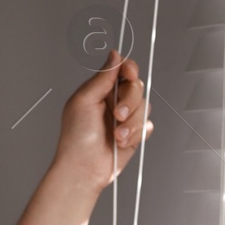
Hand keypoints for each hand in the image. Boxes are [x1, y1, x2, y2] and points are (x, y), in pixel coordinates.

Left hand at [54, 50, 154, 194]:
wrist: (84, 168)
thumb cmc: (76, 138)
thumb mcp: (84, 100)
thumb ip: (103, 77)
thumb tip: (114, 55)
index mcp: (101, 90)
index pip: (122, 70)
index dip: (129, 69)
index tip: (129, 73)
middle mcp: (114, 102)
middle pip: (137, 88)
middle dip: (129, 102)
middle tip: (116, 115)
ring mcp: (125, 118)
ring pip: (145, 108)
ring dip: (131, 123)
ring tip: (116, 135)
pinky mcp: (135, 134)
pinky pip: (147, 126)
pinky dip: (137, 134)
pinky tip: (122, 141)